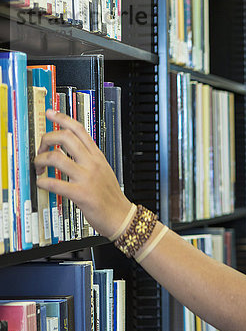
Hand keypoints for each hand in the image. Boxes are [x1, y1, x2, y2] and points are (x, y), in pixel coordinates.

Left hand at [34, 109, 132, 237]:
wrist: (122, 216)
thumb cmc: (112, 196)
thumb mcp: (104, 171)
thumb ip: (89, 159)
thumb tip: (69, 151)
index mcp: (97, 157)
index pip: (79, 129)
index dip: (62, 118)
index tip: (50, 114)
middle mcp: (92, 164)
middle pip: (65, 137)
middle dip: (46, 139)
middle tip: (41, 148)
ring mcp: (87, 178)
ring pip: (57, 158)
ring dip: (40, 160)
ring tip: (39, 167)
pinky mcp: (81, 194)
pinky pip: (56, 184)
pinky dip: (43, 182)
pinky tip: (42, 183)